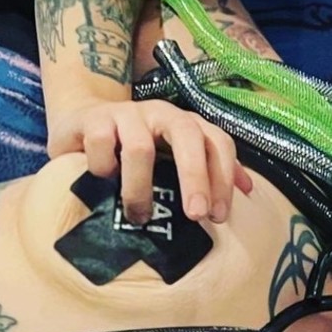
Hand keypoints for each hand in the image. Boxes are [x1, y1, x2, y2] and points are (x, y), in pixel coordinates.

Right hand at [46, 99, 252, 224]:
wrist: (82, 124)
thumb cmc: (134, 150)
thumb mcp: (172, 159)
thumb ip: (208, 171)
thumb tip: (249, 190)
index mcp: (187, 125)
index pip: (217, 143)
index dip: (223, 178)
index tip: (219, 216)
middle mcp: (162, 114)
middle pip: (187, 135)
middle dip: (195, 177)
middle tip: (196, 216)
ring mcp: (127, 114)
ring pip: (140, 147)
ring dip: (140, 187)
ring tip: (139, 217)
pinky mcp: (93, 120)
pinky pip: (101, 143)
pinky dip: (103, 167)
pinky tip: (102, 183)